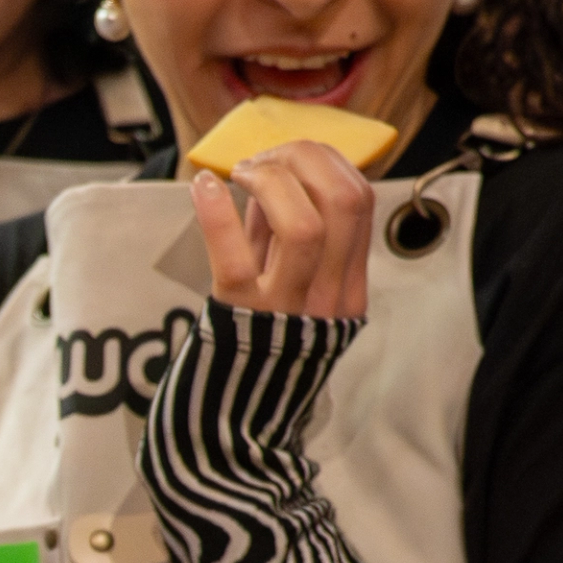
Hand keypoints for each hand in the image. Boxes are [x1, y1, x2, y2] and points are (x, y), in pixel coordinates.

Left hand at [188, 137, 372, 319]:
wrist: (236, 405)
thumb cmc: (259, 331)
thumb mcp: (289, 277)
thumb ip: (284, 227)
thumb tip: (274, 168)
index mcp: (348, 282)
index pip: (360, 201)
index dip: (326, 161)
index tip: (289, 156)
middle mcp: (329, 294)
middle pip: (345, 202)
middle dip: (305, 158)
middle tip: (265, 159)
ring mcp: (288, 305)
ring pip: (305, 226)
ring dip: (272, 180)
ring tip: (242, 173)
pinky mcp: (241, 314)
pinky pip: (235, 257)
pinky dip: (217, 213)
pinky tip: (202, 187)